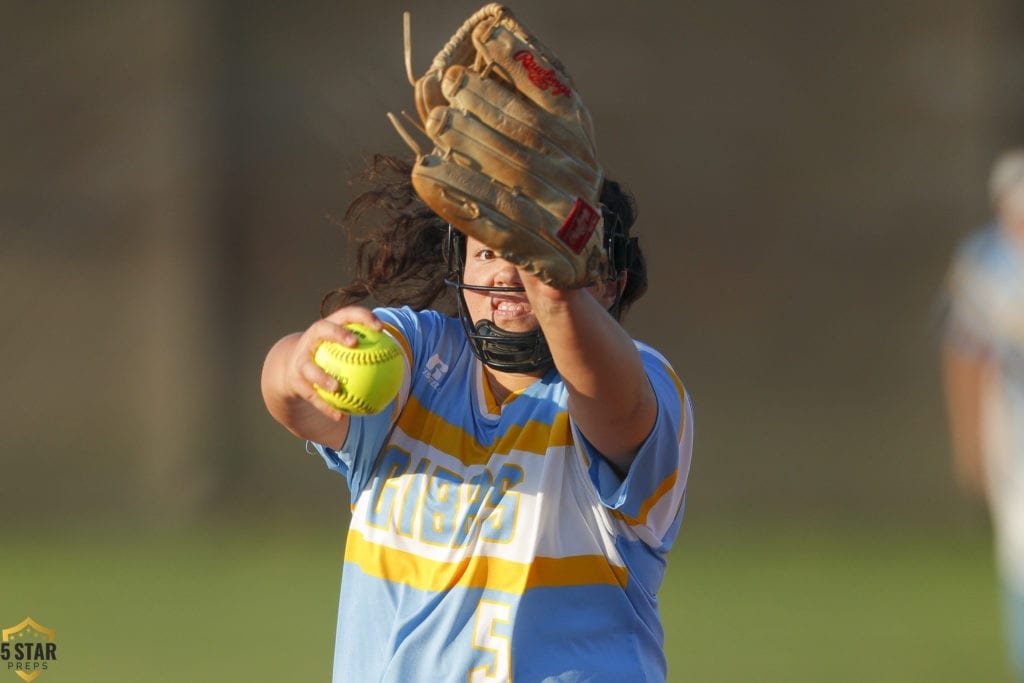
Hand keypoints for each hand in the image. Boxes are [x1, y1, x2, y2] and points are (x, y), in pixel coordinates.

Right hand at [270, 306, 383, 422]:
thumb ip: (367, 352)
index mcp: (329, 327)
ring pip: (310, 367)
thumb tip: (400, 361)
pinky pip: (311, 395)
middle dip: (337, 333)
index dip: (362, 317)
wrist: (292, 369)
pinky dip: (325, 406)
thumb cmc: (330, 357)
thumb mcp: (344, 350)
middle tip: (354, 343)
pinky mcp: (294, 380)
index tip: (380, 328)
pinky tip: (339, 417)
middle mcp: (312, 339)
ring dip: (323, 377)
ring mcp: (301, 358)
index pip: (346, 314)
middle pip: (322, 329)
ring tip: (337, 388)